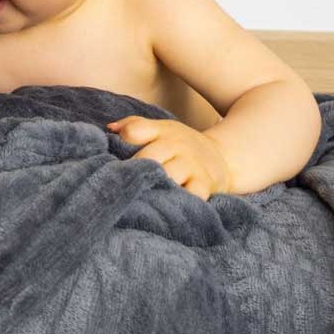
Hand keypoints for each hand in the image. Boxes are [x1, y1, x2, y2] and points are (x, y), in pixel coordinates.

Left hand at [106, 116, 232, 199]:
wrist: (223, 157)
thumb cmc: (179, 146)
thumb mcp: (160, 129)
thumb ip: (133, 126)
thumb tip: (109, 129)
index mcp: (161, 131)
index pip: (136, 130)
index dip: (122, 140)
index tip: (110, 155)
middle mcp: (176, 146)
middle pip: (149, 157)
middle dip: (133, 171)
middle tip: (117, 186)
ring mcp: (191, 165)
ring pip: (169, 176)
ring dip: (153, 186)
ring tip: (136, 198)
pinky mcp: (205, 184)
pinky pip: (191, 195)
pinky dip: (179, 201)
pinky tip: (164, 207)